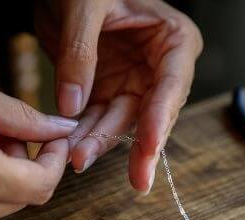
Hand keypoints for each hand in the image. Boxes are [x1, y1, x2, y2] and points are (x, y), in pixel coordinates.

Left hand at [35, 0, 202, 192]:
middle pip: (153, 113)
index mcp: (173, 39)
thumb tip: (72, 105)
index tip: (150, 146)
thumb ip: (79, 53)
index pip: (172, 83)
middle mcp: (159, 67)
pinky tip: (73, 151)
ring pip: (124, 122)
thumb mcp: (83, 6)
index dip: (161, 117)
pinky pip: (99, 120)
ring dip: (103, 143)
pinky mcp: (109, 91)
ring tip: (80, 160)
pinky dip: (85, 136)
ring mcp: (134, 82)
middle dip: (139, 145)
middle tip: (137, 178)